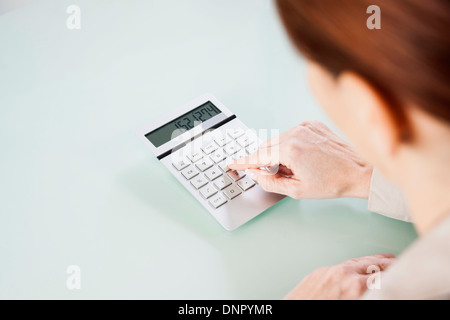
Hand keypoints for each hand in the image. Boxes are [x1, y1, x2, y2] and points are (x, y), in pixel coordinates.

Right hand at [228, 121, 372, 198]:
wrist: (359, 171)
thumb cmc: (333, 182)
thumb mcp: (297, 190)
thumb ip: (269, 181)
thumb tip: (254, 173)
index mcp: (290, 149)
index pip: (257, 155)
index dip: (243, 162)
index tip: (232, 163)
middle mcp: (296, 133)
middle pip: (266, 146)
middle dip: (265, 161)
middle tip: (275, 174)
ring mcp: (305, 126)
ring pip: (278, 140)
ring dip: (279, 153)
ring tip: (296, 168)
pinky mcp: (313, 124)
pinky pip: (292, 134)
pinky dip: (290, 145)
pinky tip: (303, 157)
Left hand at [285, 254, 394, 299]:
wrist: (290, 313)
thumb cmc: (320, 308)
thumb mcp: (354, 302)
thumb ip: (368, 295)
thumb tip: (377, 291)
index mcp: (354, 287)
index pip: (384, 276)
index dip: (396, 274)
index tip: (403, 275)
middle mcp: (343, 275)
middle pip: (372, 264)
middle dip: (387, 263)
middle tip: (398, 264)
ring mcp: (329, 271)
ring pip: (356, 261)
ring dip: (372, 261)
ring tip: (384, 260)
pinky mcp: (318, 272)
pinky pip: (341, 264)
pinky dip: (354, 264)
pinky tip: (358, 267)